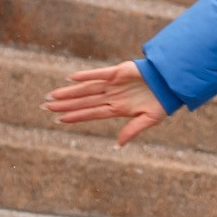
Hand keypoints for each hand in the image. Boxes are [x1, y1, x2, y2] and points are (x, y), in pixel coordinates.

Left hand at [45, 61, 167, 146]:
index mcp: (118, 109)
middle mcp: (112, 96)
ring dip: (69, 92)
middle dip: (64, 104)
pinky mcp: (118, 71)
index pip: (91, 113)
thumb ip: (132, 131)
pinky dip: (85, 75)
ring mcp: (114, 83)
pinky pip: (98, 73)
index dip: (75, 116)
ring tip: (52, 96)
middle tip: (44, 107)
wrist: (172, 83)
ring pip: (86, 88)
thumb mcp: (149, 120)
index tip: (59, 120)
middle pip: (83, 101)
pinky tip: (70, 78)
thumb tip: (118, 145)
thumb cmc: (163, 103)